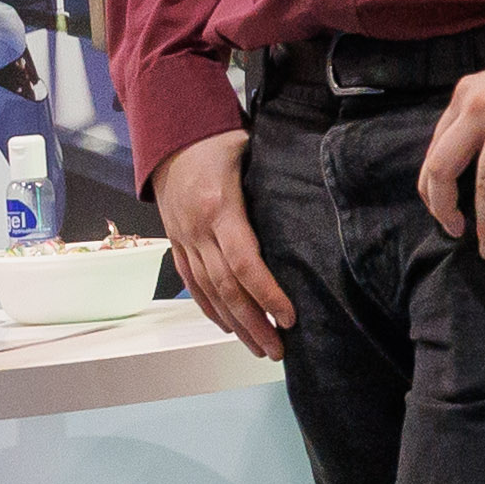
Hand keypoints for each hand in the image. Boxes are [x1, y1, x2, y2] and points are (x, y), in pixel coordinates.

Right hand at [151, 131, 293, 358]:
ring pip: (209, 292)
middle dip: (254, 323)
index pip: (244, 263)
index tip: (289, 317)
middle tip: (278, 349)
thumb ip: (274, 178)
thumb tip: (315, 198)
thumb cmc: (217, 138)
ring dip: (235, 324)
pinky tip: (228, 327)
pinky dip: (210, 308)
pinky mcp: (176, 242)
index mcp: (220, 207)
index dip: (267, 294)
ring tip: (260, 347)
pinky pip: (191, 282)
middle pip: (227, 288)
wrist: (169, 134)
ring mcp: (184, 238)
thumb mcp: (249, 149)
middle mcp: (198, 230)